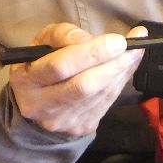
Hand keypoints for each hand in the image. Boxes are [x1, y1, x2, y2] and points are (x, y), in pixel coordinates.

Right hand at [9, 22, 144, 135]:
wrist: (37, 104)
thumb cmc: (41, 64)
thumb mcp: (43, 42)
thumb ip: (63, 35)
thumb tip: (88, 38)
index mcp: (27, 80)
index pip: (60, 66)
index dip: (91, 53)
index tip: (117, 40)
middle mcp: (42, 105)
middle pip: (84, 85)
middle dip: (112, 64)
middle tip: (132, 46)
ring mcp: (63, 120)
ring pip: (99, 95)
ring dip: (122, 71)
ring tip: (135, 51)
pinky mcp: (81, 127)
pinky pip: (108, 101)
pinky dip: (122, 81)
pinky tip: (129, 65)